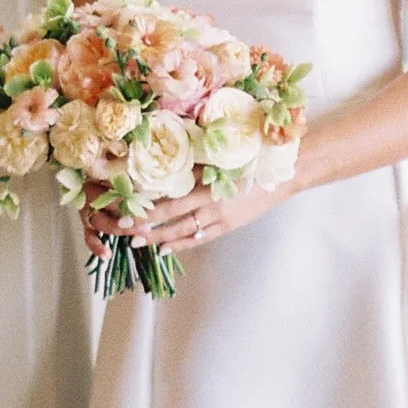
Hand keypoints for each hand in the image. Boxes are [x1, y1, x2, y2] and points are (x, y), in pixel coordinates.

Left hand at [88, 179, 289, 256]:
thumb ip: (195, 166)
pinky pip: (200, 238)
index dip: (148, 212)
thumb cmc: (251, 160)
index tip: (128, 214)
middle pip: (173, 221)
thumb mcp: (221, 159)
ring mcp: (220, 220)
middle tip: (125, 231)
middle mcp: (212, 207)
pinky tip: (166, 248)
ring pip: (184, 233)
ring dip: (160, 238)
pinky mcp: (228, 226)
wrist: (282, 175)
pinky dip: (182, 244)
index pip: (171, 204)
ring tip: (139, 243)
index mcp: (209, 188)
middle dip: (147, 227)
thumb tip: (166, 166)